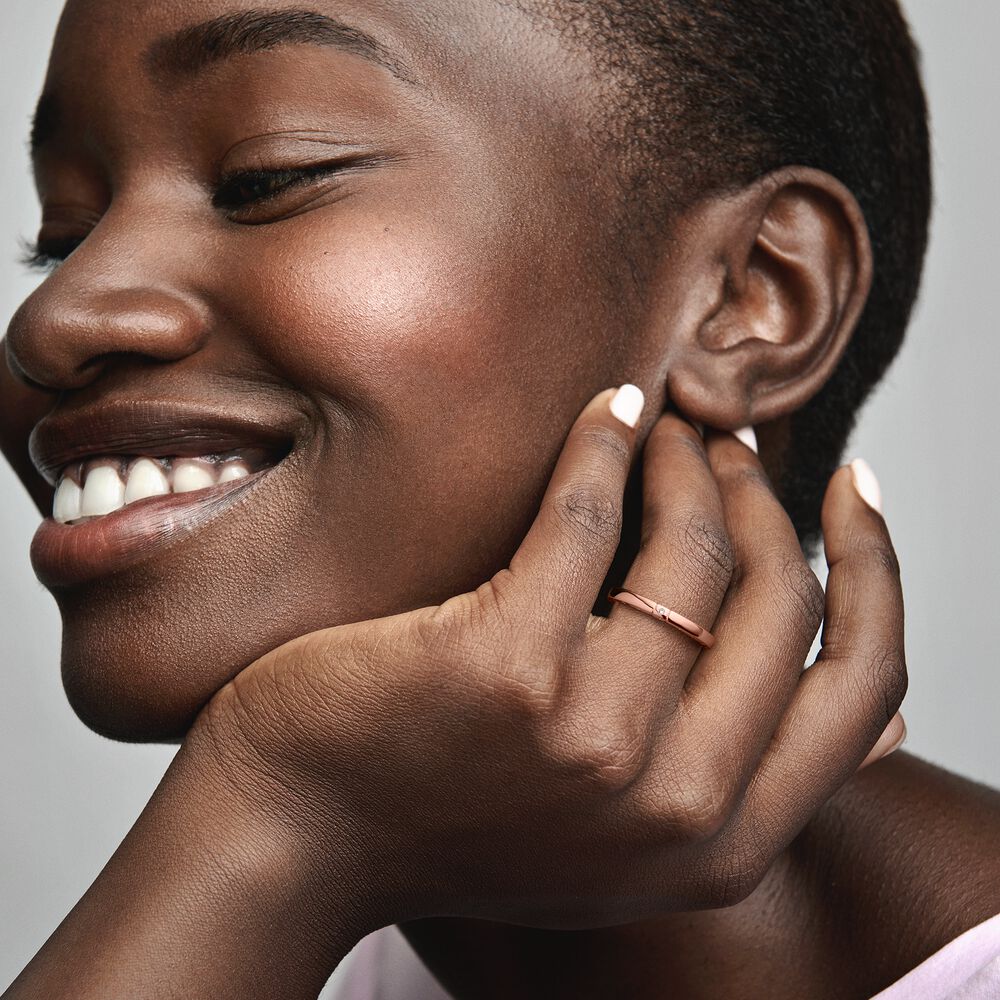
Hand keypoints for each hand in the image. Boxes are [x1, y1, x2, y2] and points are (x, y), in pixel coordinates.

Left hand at [190, 386, 906, 932]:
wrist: (298, 837)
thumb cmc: (458, 819)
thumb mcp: (629, 845)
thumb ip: (742, 791)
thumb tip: (891, 728)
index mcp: (721, 846)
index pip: (866, 691)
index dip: (877, 572)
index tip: (852, 490)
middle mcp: (673, 803)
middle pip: (785, 602)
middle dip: (767, 500)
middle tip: (728, 448)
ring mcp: (592, 735)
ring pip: (694, 549)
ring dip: (691, 463)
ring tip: (667, 430)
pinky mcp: (504, 663)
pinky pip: (587, 513)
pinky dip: (606, 441)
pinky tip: (607, 410)